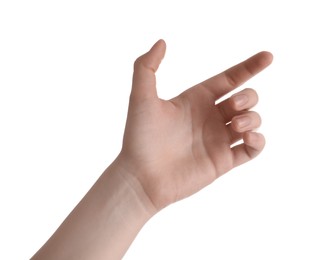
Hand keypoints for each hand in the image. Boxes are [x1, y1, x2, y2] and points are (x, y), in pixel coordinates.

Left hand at [116, 40, 272, 211]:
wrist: (142, 177)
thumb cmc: (139, 138)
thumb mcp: (141, 97)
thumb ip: (146, 67)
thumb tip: (161, 42)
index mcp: (196, 100)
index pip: (229, 79)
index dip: (249, 67)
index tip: (268, 57)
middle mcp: (209, 117)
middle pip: (245, 99)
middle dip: (248, 98)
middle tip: (231, 107)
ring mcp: (217, 139)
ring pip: (252, 121)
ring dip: (253, 118)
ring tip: (237, 124)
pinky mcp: (223, 161)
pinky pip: (252, 149)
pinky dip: (258, 141)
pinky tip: (248, 137)